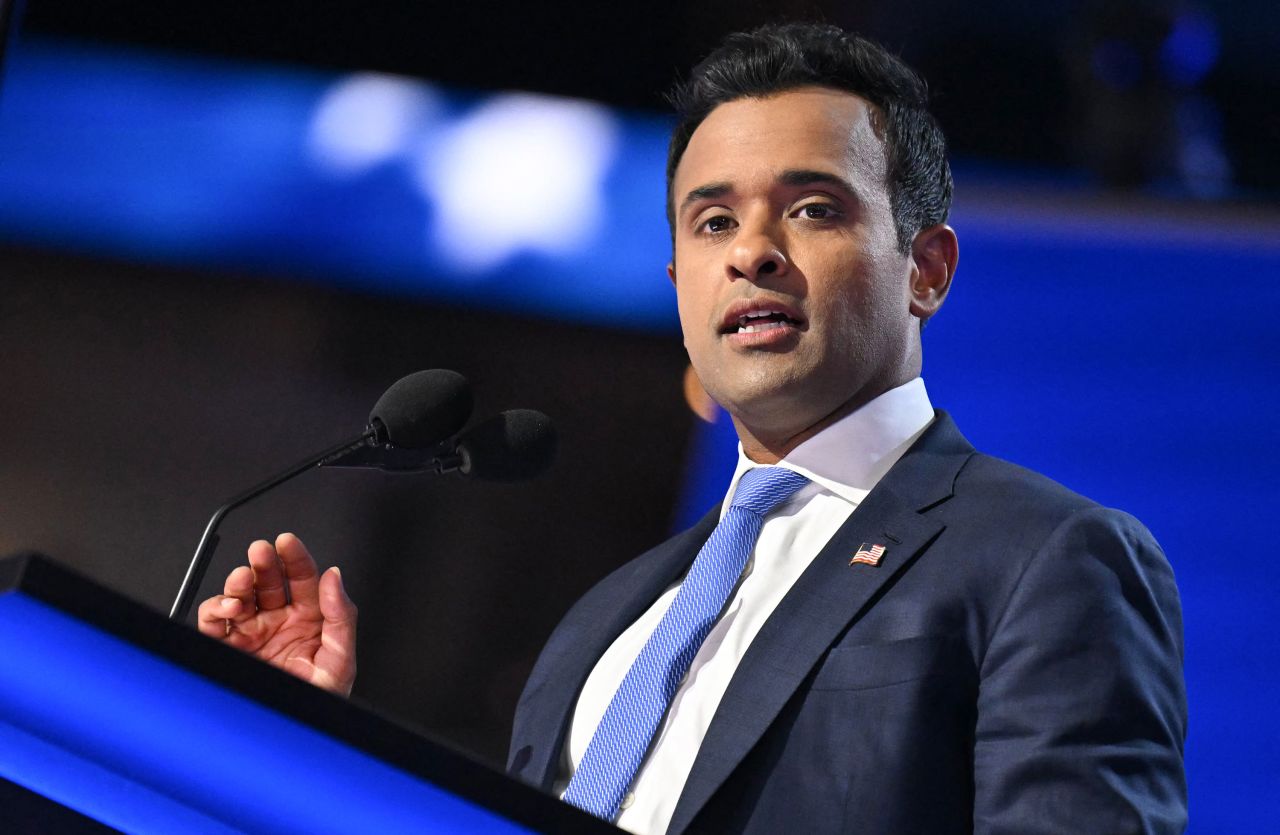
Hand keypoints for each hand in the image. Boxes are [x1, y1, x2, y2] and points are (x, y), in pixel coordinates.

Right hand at [197, 533, 356, 695]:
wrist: (291, 735)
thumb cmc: (319, 702)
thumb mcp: (341, 661)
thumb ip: (341, 616)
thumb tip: (335, 578)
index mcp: (309, 620)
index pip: (302, 579)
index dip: (295, 557)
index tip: (287, 542)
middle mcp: (278, 623)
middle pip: (268, 582)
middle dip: (263, 563)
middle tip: (261, 552)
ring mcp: (252, 635)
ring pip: (240, 596)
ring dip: (238, 582)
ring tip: (242, 579)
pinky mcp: (227, 649)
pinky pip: (215, 622)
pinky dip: (216, 609)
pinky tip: (230, 608)